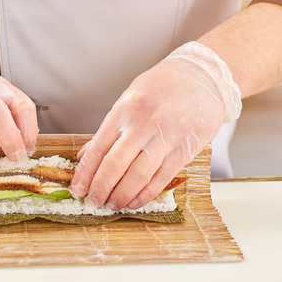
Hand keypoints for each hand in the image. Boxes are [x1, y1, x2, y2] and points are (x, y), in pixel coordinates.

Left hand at [70, 42, 240, 209]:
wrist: (203, 76)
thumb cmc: (163, 87)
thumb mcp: (130, 99)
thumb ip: (109, 129)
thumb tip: (85, 156)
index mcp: (125, 110)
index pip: (99, 148)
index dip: (86, 173)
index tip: (78, 189)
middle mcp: (144, 123)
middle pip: (115, 164)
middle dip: (101, 188)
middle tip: (95, 202)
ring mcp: (166, 136)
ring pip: (138, 175)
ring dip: (122, 195)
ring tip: (113, 205)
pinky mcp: (185, 149)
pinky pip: (161, 178)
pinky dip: (145, 194)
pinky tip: (135, 201)